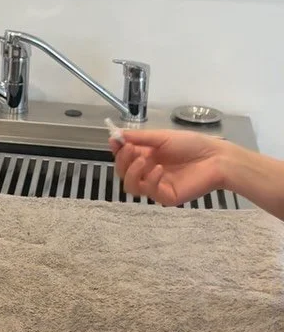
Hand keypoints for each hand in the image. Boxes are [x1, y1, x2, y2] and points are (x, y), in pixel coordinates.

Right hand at [110, 129, 228, 205]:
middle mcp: (148, 171)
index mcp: (147, 156)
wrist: (216, 158)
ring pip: (131, 187)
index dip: (117, 150)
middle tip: (131, 149)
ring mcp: (156, 185)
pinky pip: (149, 192)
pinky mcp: (165, 197)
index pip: (123, 157)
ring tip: (143, 160)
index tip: (115, 141)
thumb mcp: (162, 136)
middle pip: (123, 173)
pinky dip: (150, 179)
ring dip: (132, 172)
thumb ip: (139, 138)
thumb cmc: (192, 144)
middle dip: (123, 160)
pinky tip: (159, 169)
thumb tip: (116, 135)